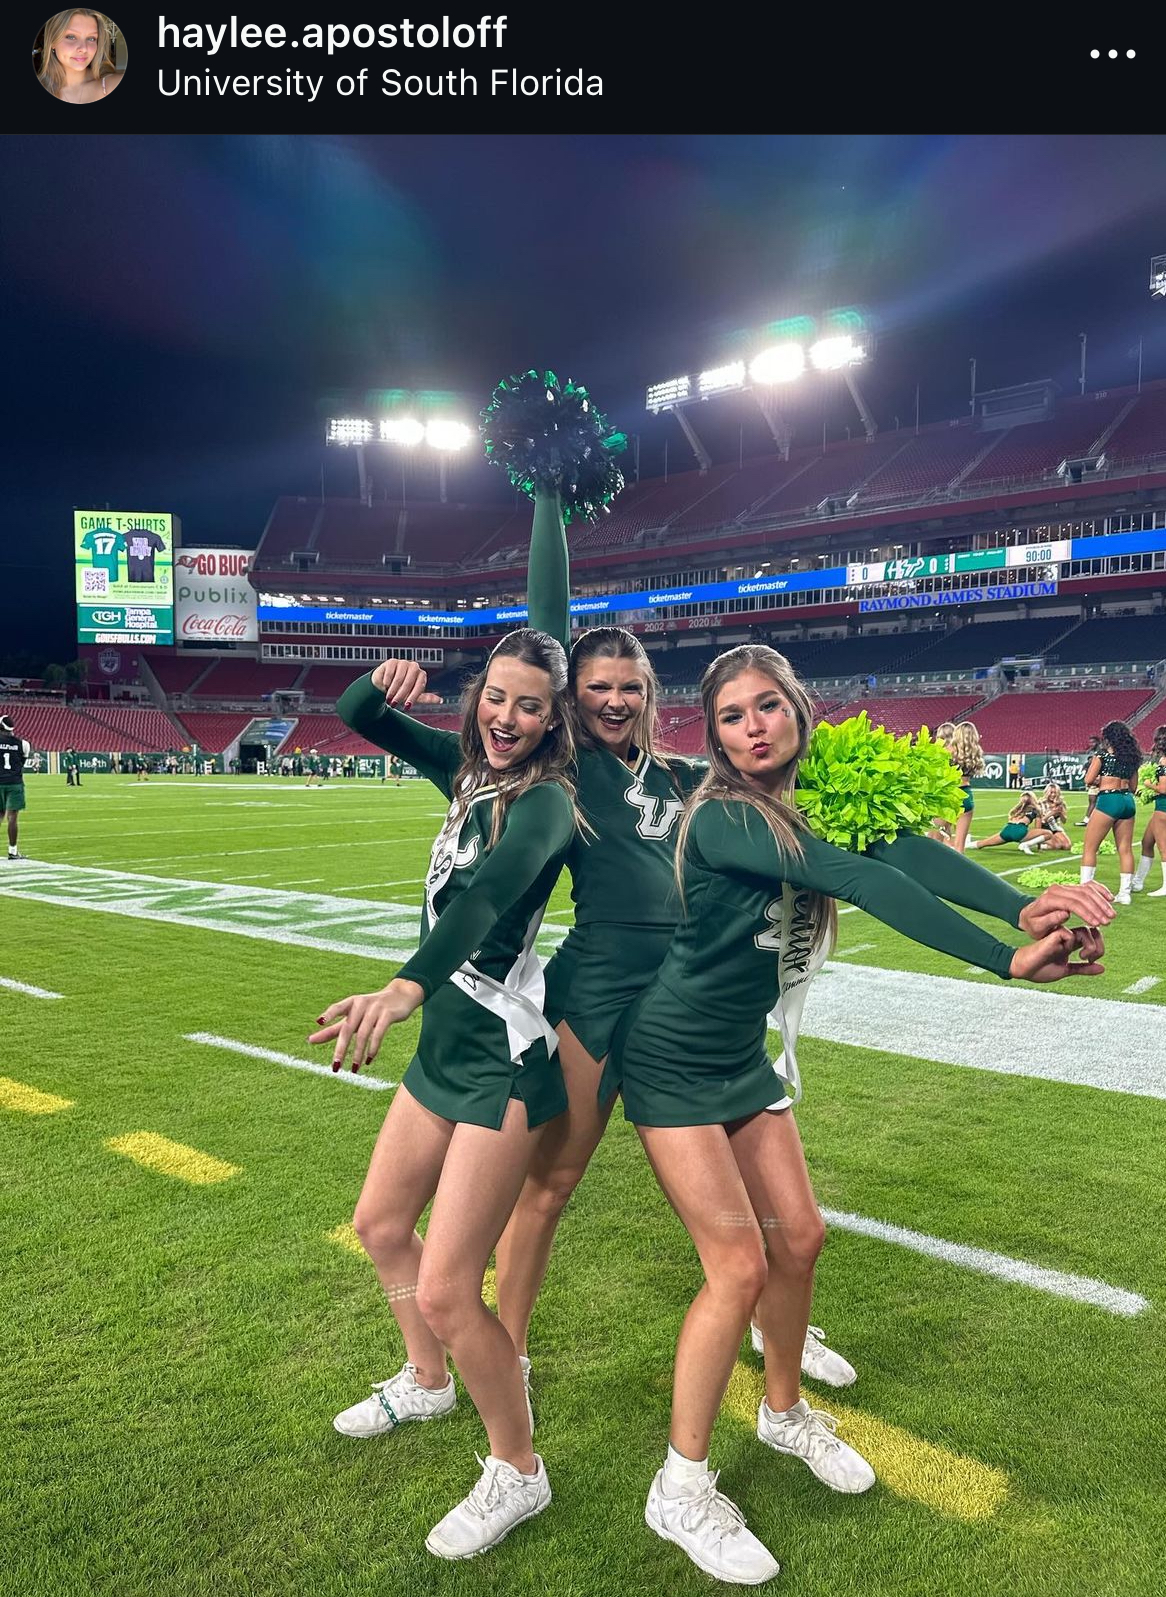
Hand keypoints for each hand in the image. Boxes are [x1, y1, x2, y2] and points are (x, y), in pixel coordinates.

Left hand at [309, 978, 424, 1070]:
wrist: (401, 995)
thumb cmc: (371, 1008)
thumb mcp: (353, 1017)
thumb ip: (333, 1028)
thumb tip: (310, 1040)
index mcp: (351, 1003)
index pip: (337, 1007)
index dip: (329, 1014)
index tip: (319, 1022)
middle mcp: (361, 1004)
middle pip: (348, 1028)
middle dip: (341, 1049)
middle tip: (336, 1067)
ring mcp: (375, 1009)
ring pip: (363, 1034)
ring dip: (358, 1054)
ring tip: (354, 1069)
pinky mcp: (388, 1015)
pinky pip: (378, 1034)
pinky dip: (373, 1049)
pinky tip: (368, 1060)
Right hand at [371, 657, 440, 708]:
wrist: (384, 685)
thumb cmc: (400, 691)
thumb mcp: (413, 696)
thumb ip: (425, 698)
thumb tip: (440, 700)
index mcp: (421, 675)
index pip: (419, 686)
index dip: (412, 697)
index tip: (407, 707)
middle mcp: (414, 667)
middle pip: (408, 683)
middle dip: (400, 695)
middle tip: (394, 704)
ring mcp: (403, 663)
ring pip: (398, 679)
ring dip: (392, 691)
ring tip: (388, 698)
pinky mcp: (392, 662)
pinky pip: (390, 674)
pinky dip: (387, 682)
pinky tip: (385, 685)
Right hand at [1009, 926, 1103, 983]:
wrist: (1024, 969)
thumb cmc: (1041, 970)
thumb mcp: (1067, 970)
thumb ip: (1083, 969)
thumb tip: (1102, 969)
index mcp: (1070, 944)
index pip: (1092, 937)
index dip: (1098, 947)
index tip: (1092, 960)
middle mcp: (1067, 937)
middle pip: (1092, 931)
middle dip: (1098, 945)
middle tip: (1091, 958)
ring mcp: (1060, 935)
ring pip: (1084, 931)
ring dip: (1090, 946)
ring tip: (1083, 957)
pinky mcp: (1053, 935)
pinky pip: (1070, 934)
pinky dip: (1072, 944)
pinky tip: (1066, 953)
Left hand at [1017, 882, 1114, 939]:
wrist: (1029, 916)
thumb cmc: (1033, 925)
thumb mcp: (1037, 928)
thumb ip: (1049, 921)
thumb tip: (1065, 913)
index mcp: (1048, 899)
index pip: (1072, 903)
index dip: (1087, 913)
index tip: (1097, 924)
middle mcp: (1057, 889)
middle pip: (1082, 895)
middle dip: (1097, 908)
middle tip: (1108, 921)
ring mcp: (1065, 887)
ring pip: (1088, 890)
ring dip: (1101, 902)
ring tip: (1111, 915)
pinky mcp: (1071, 888)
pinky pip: (1089, 885)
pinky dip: (1100, 890)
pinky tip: (1110, 898)